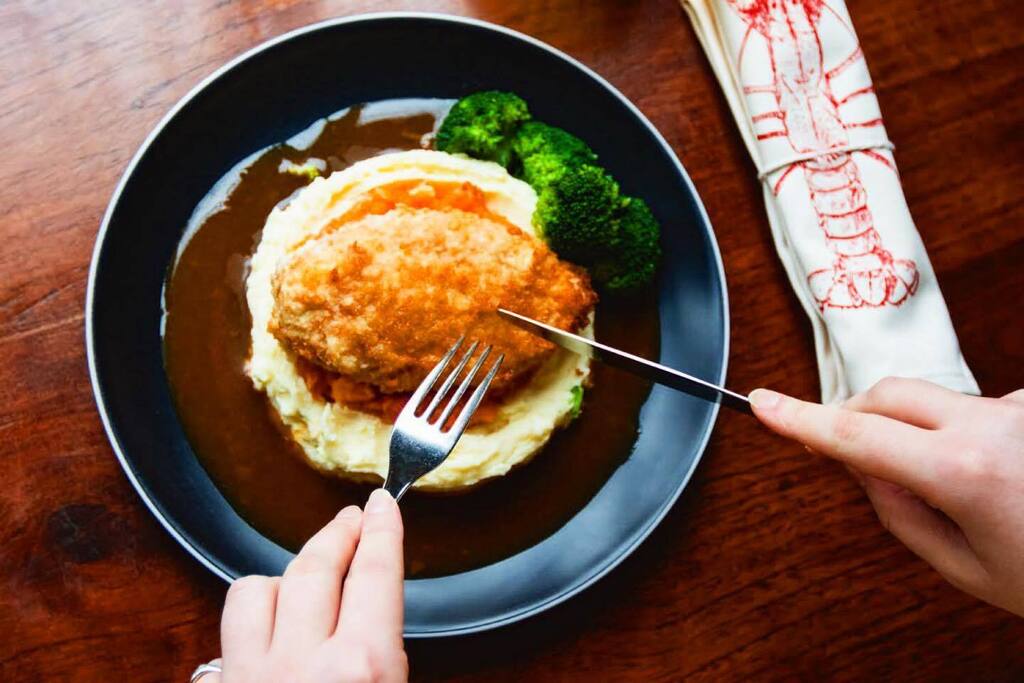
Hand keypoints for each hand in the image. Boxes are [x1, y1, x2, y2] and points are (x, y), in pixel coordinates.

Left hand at [209, 488, 407, 682]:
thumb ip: (384, 662)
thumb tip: (380, 631)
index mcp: (361, 668)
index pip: (374, 575)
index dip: (381, 531)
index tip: (381, 505)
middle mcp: (301, 665)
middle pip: (315, 569)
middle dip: (336, 534)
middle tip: (350, 518)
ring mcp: (249, 676)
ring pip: (254, 592)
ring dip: (281, 577)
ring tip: (303, 575)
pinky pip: (222, 637)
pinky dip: (245, 624)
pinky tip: (262, 631)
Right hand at [749, 378, 1023, 616]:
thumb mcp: (966, 568)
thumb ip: (900, 514)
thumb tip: (863, 469)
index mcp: (964, 471)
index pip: (857, 435)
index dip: (801, 419)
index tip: (763, 404)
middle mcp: (991, 425)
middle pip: (887, 394)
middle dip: (853, 414)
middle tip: (843, 453)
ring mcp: (1018, 409)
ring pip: (932, 401)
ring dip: (917, 430)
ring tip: (955, 489)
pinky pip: (973, 407)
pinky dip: (960, 431)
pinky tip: (995, 474)